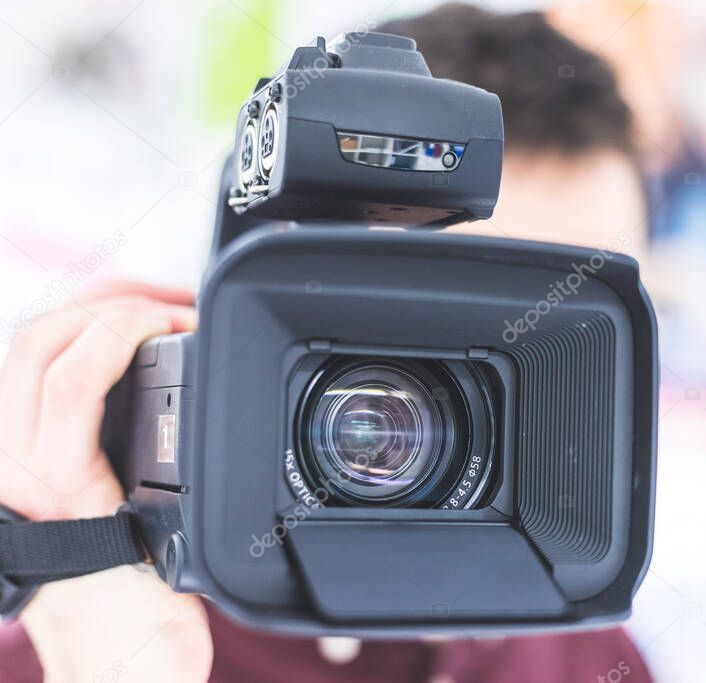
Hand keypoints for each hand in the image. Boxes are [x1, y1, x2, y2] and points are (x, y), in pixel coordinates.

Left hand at [0, 282, 212, 682]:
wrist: (114, 670)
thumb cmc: (138, 634)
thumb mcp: (171, 580)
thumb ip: (179, 530)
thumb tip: (196, 456)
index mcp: (52, 492)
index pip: (63, 379)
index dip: (121, 331)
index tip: (178, 323)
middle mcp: (16, 469)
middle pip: (31, 343)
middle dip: (104, 303)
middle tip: (171, 305)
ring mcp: (14, 460)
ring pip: (23, 350)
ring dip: (87, 313)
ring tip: (150, 311)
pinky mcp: (26, 459)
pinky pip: (36, 374)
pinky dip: (80, 341)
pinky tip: (123, 345)